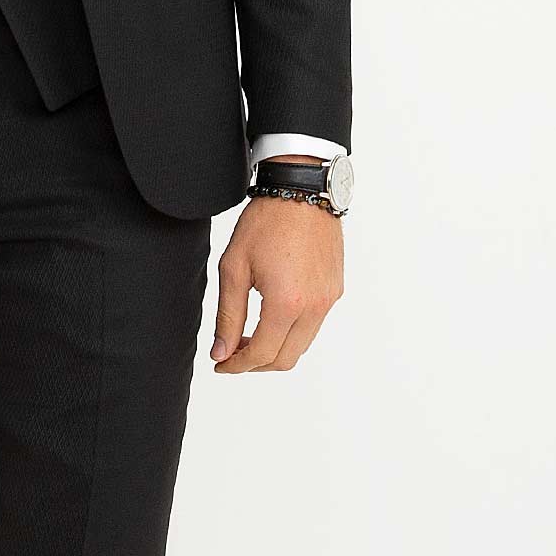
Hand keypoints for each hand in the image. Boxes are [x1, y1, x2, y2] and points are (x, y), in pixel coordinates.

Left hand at [209, 177, 343, 373]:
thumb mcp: (234, 268)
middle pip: (285, 359)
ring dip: (275, 349)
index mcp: (287, 303)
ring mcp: (328, 299)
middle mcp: (314, 306)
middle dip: (255, 364)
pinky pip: (313, 325)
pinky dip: (291, 332)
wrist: (302, 191)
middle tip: (231, 353)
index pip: (261, 354)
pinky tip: (271, 317)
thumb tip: (222, 351)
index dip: (237, 365)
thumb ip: (228, 315)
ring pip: (301, 345)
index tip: (221, 363)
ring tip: (248, 335)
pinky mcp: (335, 290)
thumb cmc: (267, 222)